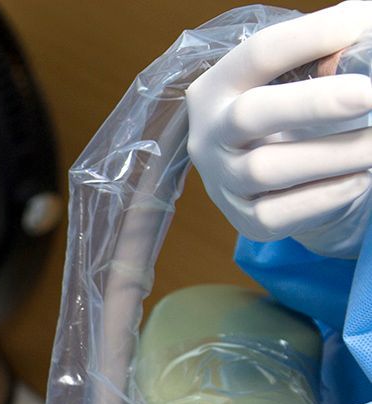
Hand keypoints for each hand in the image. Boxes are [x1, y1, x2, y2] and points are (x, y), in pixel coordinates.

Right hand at [189, 2, 371, 257]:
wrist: (275, 182)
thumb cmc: (294, 115)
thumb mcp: (298, 78)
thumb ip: (324, 54)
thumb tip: (364, 28)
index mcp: (220, 87)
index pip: (258, 54)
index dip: (307, 37)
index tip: (358, 22)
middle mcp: (210, 135)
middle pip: (248, 115)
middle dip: (313, 104)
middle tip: (369, 93)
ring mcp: (223, 181)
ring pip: (268, 169)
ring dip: (335, 153)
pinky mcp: (247, 219)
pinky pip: (282, 212)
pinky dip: (328, 193)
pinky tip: (360, 176)